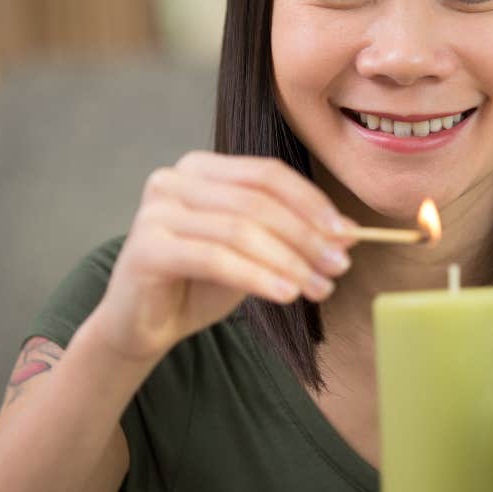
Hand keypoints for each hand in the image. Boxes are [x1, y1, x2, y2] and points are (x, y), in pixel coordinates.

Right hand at [90, 151, 355, 362]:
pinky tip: (286, 294)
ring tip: (318, 287)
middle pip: (257, 201)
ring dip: (288, 261)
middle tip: (339, 265)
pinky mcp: (144, 247)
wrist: (142, 324)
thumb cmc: (200, 281)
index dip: (312, 203)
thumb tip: (349, 232)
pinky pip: (215, 258)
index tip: (347, 234)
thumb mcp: (256, 252)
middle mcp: (175, 179)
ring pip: (240, 230)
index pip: (269, 175)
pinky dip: (258, 276)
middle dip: (306, 235)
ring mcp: (155, 210)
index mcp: (203, 168)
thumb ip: (295, 234)